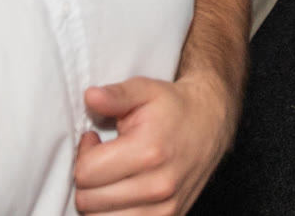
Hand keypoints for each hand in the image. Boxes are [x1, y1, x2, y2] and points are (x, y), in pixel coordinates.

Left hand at [73, 75, 236, 214]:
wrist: (211, 123)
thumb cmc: (173, 107)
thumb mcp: (144, 90)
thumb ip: (115, 95)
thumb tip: (90, 96)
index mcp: (149, 151)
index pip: (86, 173)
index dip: (82, 154)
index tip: (94, 141)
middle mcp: (158, 185)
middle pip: (88, 201)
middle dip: (87, 179)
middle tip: (102, 158)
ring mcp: (165, 208)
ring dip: (98, 200)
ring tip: (111, 175)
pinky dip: (114, 212)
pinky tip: (122, 190)